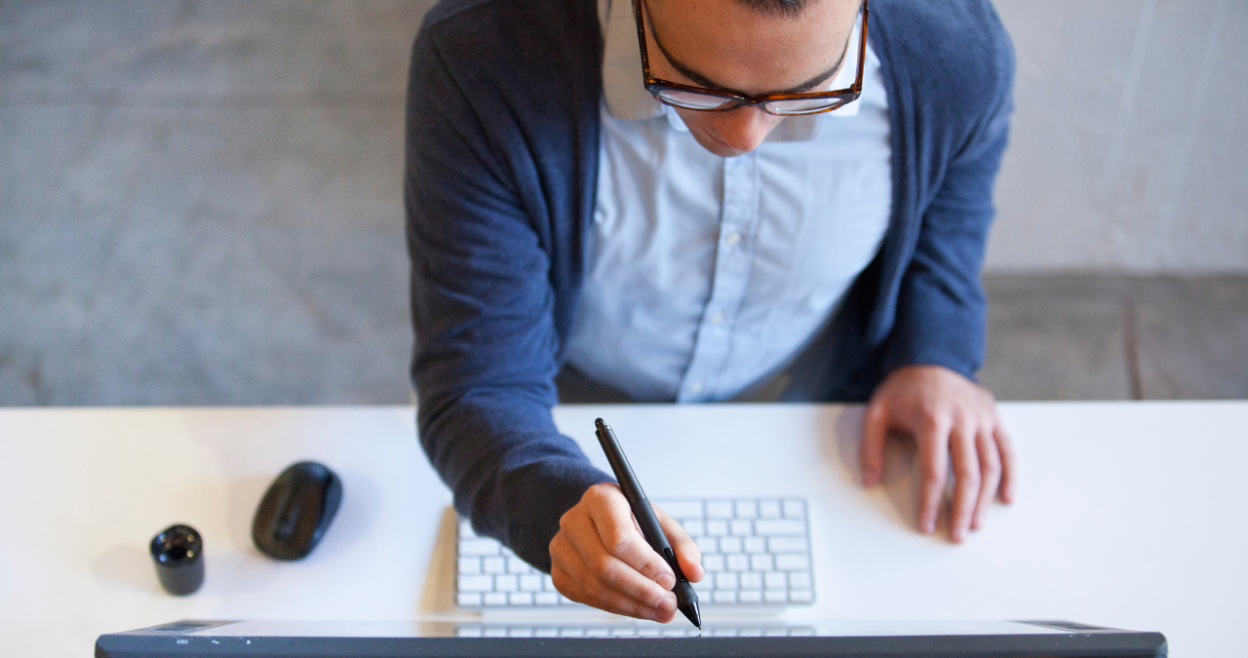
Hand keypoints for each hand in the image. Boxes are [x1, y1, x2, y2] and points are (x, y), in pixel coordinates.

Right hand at [549, 483, 703, 620]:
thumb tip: (693, 573)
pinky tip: (638, 609)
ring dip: (632, 605)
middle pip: (605, 566)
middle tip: (669, 604)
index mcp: (601, 498)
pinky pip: (587, 598)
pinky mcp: (559, 573)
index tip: (669, 579)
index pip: (618, 536)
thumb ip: (682, 545)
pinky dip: (617, 609)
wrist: (597, 521)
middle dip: (642, 591)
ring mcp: (561, 548)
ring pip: (595, 587)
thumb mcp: (659, 522)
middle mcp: (574, 520)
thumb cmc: (631, 520)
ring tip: (660, 611)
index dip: (645, 563)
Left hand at [860, 365, 1016, 541]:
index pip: (934, 471)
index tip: (926, 525)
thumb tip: (869, 481)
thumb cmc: (903, 388)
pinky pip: (1007, 450)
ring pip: (991, 466)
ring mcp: (982, 419)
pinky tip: (1006, 498)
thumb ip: (871, 446)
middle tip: (958, 535)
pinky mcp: (994, 417)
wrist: (932, 356)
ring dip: (985, 499)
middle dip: (963, 509)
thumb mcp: (877, 411)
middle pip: (968, 474)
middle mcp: (962, 420)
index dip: (931, 502)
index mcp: (932, 420)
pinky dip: (1010, 476)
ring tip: (975, 523)